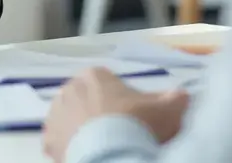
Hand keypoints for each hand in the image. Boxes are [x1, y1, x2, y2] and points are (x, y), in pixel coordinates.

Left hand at [42, 68, 189, 162]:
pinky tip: (88, 156)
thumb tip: (183, 98)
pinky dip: (71, 150)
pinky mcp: (49, 141)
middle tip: (118, 133)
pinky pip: (60, 143)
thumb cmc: (138, 125)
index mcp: (93, 76)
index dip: (121, 101)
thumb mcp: (168, 108)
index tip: (132, 116)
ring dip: (83, 130)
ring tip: (103, 146)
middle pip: (86, 101)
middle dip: (99, 114)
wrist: (112, 155)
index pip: (106, 83)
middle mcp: (69, 90)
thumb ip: (176, 99)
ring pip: (70, 121)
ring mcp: (56, 116)